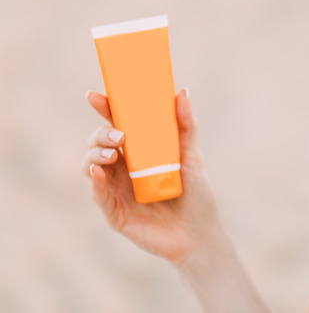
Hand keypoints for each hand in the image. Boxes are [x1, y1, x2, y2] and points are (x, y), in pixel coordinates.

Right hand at [81, 89, 225, 265]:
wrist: (200, 234)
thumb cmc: (197, 195)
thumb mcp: (192, 155)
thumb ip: (186, 125)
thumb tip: (181, 90)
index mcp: (138, 153)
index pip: (115, 126)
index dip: (104, 110)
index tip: (96, 95)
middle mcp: (123, 170)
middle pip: (98, 144)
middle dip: (101, 134)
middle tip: (119, 135)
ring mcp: (117, 191)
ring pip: (91, 166)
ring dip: (95, 154)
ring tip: (112, 153)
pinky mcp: (115, 214)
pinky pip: (98, 196)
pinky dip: (95, 182)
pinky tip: (98, 171)